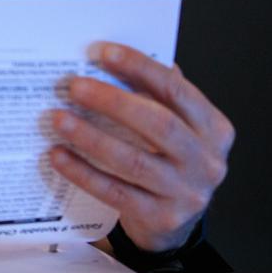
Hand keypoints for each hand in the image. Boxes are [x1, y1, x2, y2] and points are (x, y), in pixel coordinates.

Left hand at [49, 42, 234, 252]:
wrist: (174, 220)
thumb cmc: (166, 158)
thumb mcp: (173, 126)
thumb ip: (152, 94)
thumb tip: (106, 57)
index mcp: (213, 128)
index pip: (176, 90)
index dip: (140, 68)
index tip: (102, 52)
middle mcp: (206, 161)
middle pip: (158, 124)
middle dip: (113, 102)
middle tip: (74, 87)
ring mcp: (187, 193)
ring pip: (134, 161)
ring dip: (91, 137)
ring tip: (59, 119)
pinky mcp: (161, 218)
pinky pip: (115, 192)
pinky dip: (83, 172)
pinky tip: (58, 155)